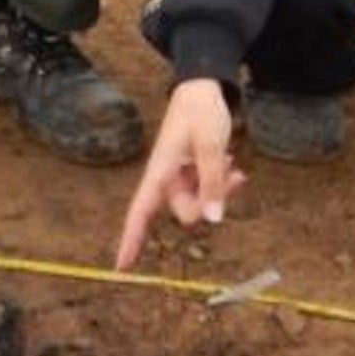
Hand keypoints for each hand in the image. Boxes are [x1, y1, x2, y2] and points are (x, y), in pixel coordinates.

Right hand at [114, 78, 246, 270]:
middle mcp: (166, 180)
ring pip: (201, 204)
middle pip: (187, 213)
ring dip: (219, 189)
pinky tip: (231, 164)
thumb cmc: (200, 112)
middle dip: (211, 200)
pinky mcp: (191, 175)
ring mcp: (180, 178)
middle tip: (232, 174)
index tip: (122, 267)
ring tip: (233, 164)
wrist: (203, 88)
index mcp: (160, 173)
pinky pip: (206, 192)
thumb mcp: (211, 145)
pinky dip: (220, 183)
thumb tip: (213, 219)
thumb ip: (212, 181)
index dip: (130, 240)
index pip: (139, 213)